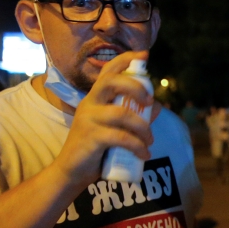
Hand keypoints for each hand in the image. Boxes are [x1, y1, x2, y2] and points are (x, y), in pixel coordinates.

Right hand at [51, 51, 153, 187]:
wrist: (73, 172)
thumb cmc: (96, 148)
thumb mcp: (115, 129)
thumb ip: (132, 116)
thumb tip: (155, 106)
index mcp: (95, 98)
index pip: (108, 72)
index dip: (125, 60)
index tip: (144, 54)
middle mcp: (89, 104)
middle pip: (110, 82)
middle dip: (135, 87)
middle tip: (149, 101)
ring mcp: (88, 120)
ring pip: (122, 114)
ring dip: (143, 127)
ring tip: (149, 141)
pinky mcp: (91, 138)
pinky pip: (120, 138)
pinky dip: (137, 146)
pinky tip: (145, 154)